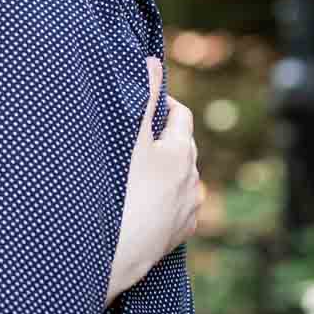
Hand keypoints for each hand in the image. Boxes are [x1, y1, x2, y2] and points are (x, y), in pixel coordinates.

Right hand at [106, 58, 202, 300]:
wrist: (120, 253)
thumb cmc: (123, 191)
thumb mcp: (131, 138)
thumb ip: (143, 96)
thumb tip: (152, 60)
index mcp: (182, 153)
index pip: (180, 114)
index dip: (162, 103)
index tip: (141, 104)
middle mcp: (193, 180)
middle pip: (181, 146)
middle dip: (161, 136)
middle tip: (131, 136)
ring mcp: (189, 209)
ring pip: (178, 178)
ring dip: (162, 169)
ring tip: (131, 171)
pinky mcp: (180, 232)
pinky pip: (174, 206)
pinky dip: (161, 198)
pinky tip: (138, 201)